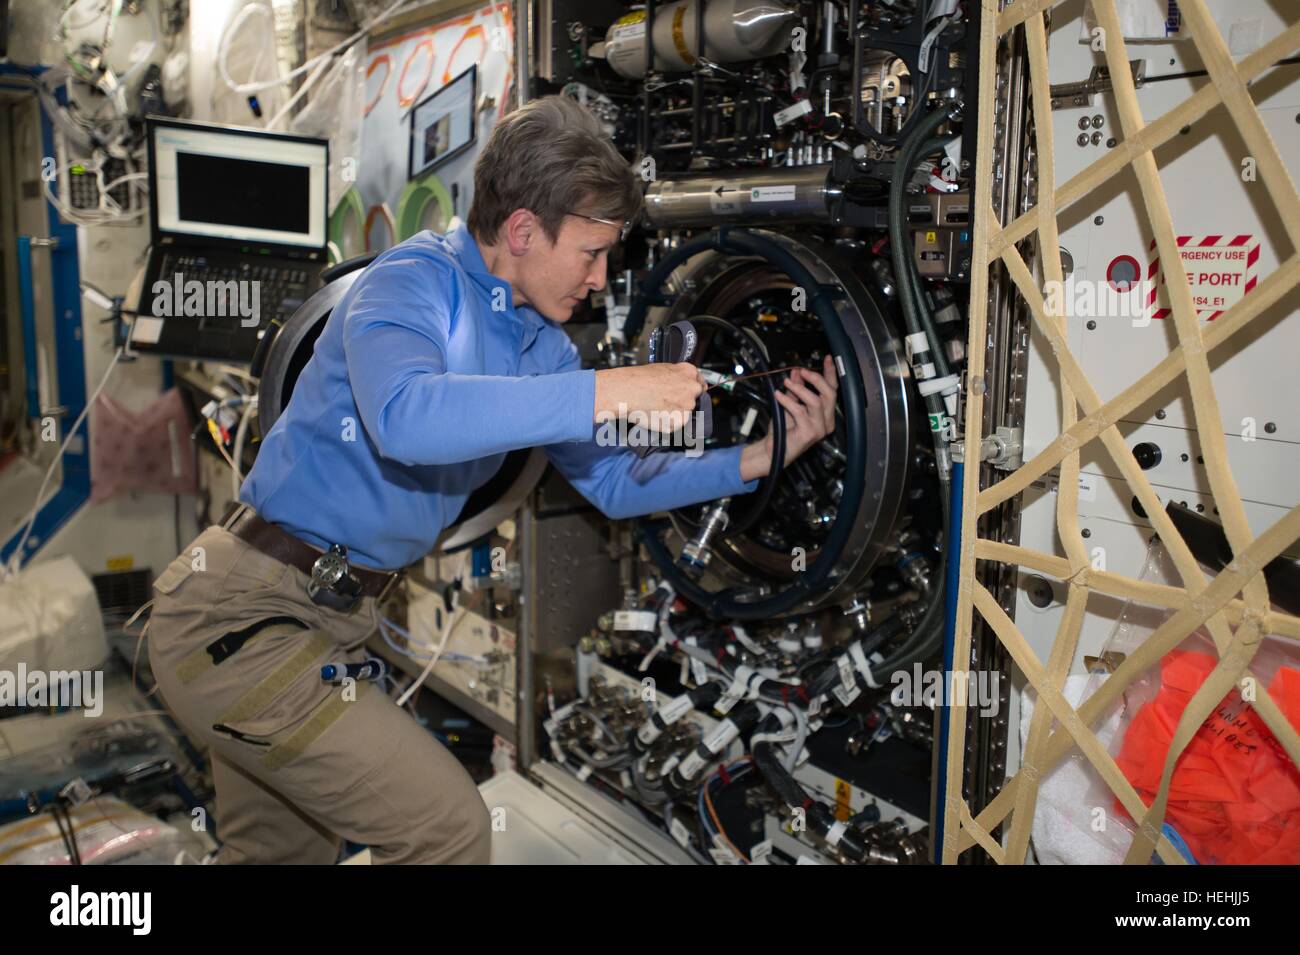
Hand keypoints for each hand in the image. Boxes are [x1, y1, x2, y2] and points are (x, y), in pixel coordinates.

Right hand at [593, 362, 704, 433]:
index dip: (692, 392)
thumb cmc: (639, 379)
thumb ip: (677, 377)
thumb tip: (680, 384)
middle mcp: (692, 389)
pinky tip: (656, 416)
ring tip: (658, 409)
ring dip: (676, 414)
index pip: (701, 385)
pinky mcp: (679, 422)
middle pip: (695, 400)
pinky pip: (676, 425)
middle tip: (668, 404)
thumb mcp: (662, 368)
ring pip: (686, 414)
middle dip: (685, 403)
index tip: (687, 396)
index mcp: (690, 372)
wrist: (626, 391)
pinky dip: (668, 424)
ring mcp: (687, 406)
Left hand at [740, 355, 837, 480]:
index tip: (828, 359)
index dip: (830, 374)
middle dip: (816, 379)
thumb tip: (796, 372)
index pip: (832, 390)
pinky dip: (788, 401)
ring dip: (800, 389)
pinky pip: (800, 411)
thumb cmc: (783, 431)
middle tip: (802, 371)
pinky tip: (779, 396)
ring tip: (786, 383)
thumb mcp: (790, 404)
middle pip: (830, 394)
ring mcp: (819, 429)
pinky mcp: (809, 433)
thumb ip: (796, 389)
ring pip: (817, 401)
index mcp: (825, 415)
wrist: (773, 450)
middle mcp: (826, 422)